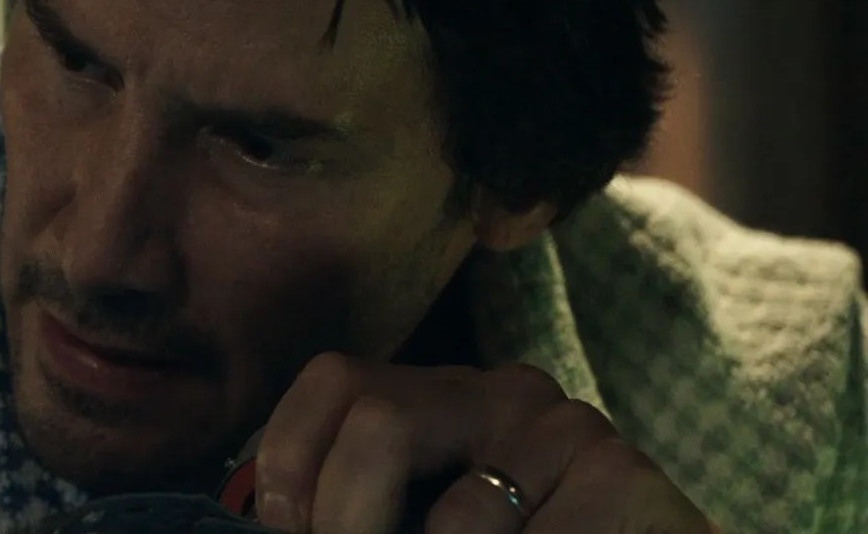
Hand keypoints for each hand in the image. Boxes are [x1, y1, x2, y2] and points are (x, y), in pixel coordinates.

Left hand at [252, 353, 717, 533]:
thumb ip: (363, 514)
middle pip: (379, 423)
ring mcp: (568, 428)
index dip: (292, 463)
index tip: (288, 533)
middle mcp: (501, 392)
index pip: (334, 380)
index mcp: (438, 399)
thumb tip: (275, 528)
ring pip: (455, 518)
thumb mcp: (423, 527)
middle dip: (347, 523)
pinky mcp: (624, 477)